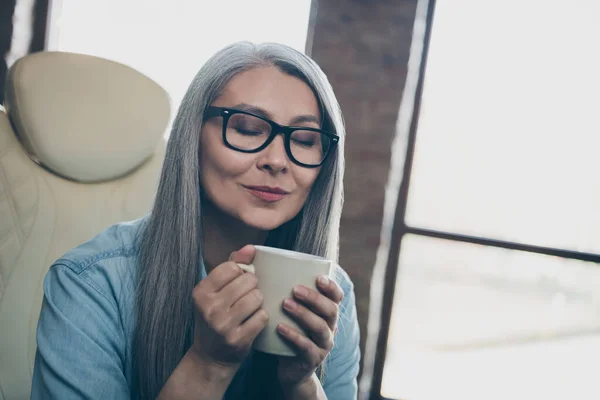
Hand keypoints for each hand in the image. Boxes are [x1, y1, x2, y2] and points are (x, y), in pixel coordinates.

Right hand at [190, 245, 267, 369]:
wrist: (210, 356)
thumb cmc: (215, 317)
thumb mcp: (214, 291)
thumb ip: (231, 266)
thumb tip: (250, 248)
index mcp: (200, 292)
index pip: (232, 267)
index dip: (240, 273)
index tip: (236, 283)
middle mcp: (209, 308)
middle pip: (248, 280)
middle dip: (252, 287)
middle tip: (244, 298)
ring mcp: (223, 325)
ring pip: (257, 297)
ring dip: (258, 302)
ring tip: (249, 309)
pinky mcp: (238, 339)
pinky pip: (262, 316)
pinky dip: (261, 317)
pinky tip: (252, 322)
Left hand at [276, 274, 343, 388]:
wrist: (288, 368)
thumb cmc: (286, 329)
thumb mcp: (288, 311)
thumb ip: (278, 287)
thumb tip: (255, 257)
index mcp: (326, 312)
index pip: (337, 297)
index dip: (331, 286)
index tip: (318, 277)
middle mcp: (330, 327)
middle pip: (331, 310)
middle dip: (315, 298)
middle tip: (295, 289)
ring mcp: (323, 344)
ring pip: (320, 328)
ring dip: (304, 314)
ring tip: (285, 304)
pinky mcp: (312, 359)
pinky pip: (306, 347)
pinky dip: (294, 336)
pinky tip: (280, 327)